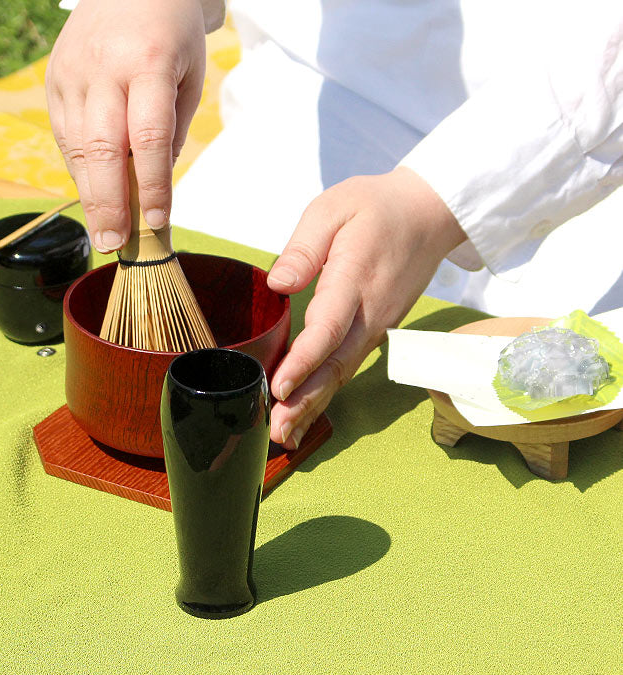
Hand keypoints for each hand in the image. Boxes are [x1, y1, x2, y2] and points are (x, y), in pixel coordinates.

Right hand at [45, 0, 206, 251]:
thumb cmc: (170, 36)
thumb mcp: (187, 80)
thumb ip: (169, 133)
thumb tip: (153, 187)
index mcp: (148, 64)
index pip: (147, 138)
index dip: (152, 185)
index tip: (157, 222)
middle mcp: (103, 68)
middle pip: (103, 148)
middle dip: (109, 203)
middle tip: (114, 243)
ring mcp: (72, 73)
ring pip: (78, 146)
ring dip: (91, 195)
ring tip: (103, 232)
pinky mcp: (54, 80)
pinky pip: (65, 136)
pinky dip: (80, 169)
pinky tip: (93, 194)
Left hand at [266, 167, 466, 448]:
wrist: (430, 214)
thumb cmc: (377, 208)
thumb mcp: (333, 209)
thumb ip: (304, 248)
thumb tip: (278, 284)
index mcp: (354, 279)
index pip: (327, 328)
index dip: (303, 361)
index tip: (278, 388)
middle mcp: (370, 313)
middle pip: (335, 365)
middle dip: (305, 401)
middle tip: (276, 432)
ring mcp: (377, 326)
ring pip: (342, 373)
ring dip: (313, 405)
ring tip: (286, 435)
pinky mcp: (376, 330)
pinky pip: (348, 366)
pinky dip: (326, 391)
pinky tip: (306, 410)